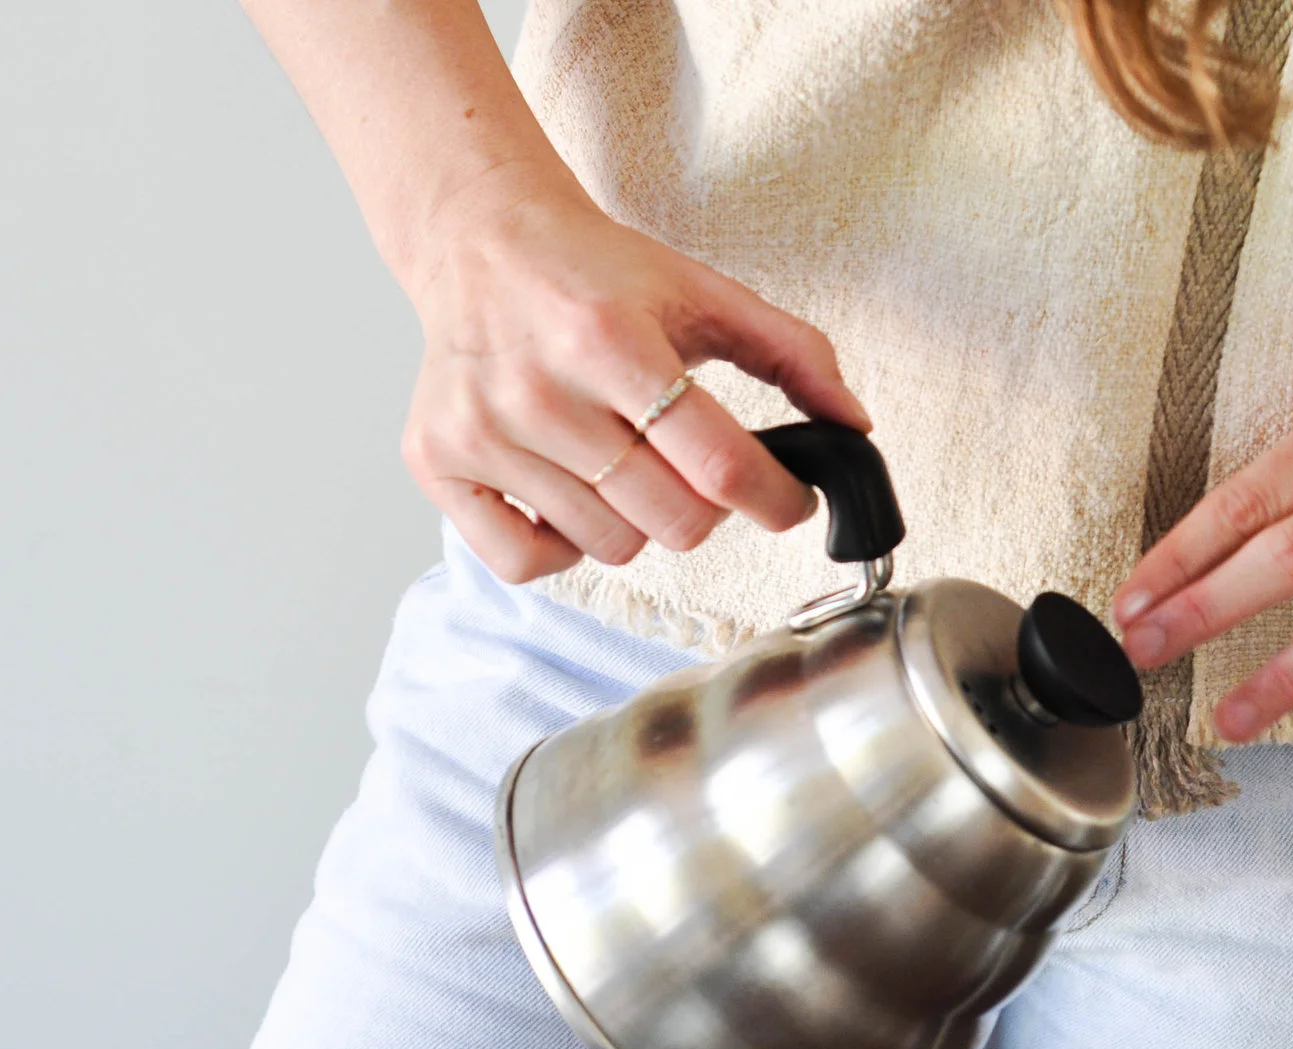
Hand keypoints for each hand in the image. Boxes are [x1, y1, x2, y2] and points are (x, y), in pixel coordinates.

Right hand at [399, 165, 870, 582]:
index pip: (720, 466)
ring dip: (636, 520)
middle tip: (693, 469)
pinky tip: (571, 494)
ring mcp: (482, 431)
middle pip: (673, 522)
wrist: (481, 241)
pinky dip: (562, 548)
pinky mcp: (437, 463)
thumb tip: (854, 425)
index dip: (776, 499)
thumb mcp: (704, 293)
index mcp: (610, 339)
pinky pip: (526, 563)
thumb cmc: (596, 276)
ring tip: (622, 460)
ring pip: (611, 548)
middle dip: (706, 508)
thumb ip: (795, 352)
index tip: (789, 500)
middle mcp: (538, 389)